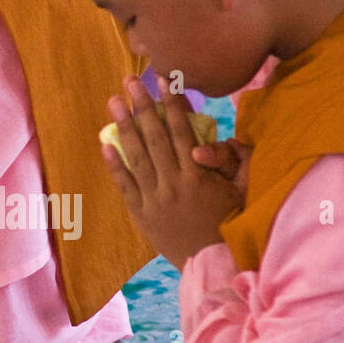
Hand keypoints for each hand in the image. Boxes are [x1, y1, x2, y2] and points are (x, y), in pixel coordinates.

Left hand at [102, 75, 244, 269]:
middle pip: (155, 138)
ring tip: (114, 103)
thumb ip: (225, 162)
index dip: (172, 104)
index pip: (182, 131)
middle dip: (142, 106)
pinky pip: (125, 187)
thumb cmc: (229, 222)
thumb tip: (205, 141)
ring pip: (137, 157)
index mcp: (197, 175)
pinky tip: (105, 145)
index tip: (164, 80)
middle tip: (130, 82)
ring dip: (124, 127)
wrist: (211, 262)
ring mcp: (155, 199)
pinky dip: (115, 166)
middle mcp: (173, 183)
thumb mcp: (237, 190)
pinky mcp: (142, 214)